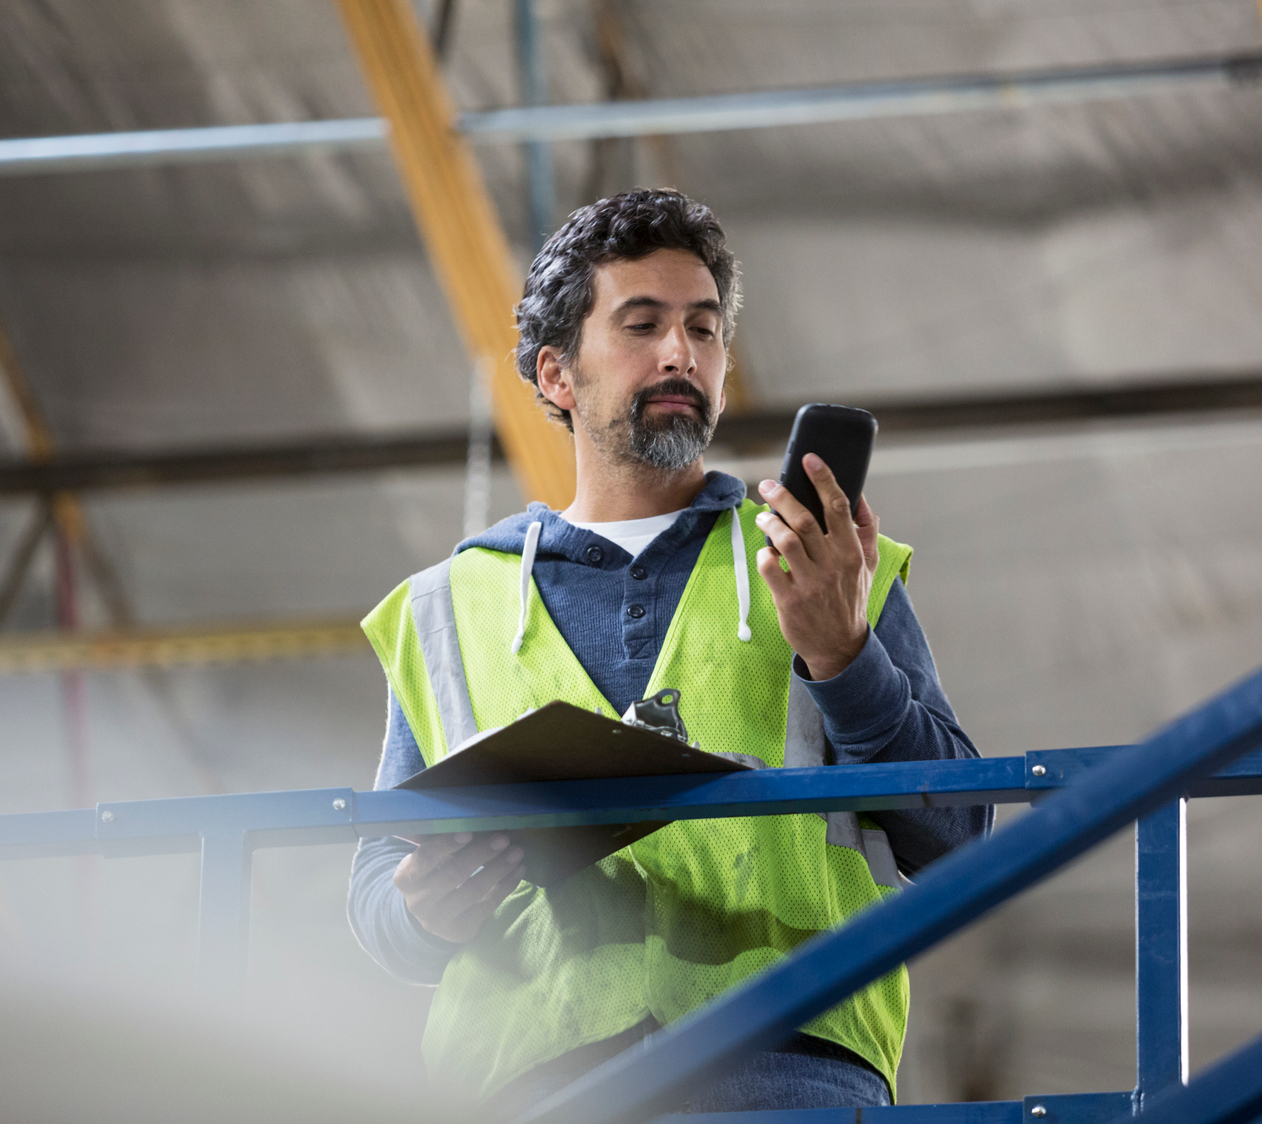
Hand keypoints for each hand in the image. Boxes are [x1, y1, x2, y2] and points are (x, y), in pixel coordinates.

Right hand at [393, 832, 525, 943]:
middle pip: (453, 874)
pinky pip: (487, 907)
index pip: (425, 858)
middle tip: (503, 838)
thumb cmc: (433, 875)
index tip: (469, 832)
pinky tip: (518, 871)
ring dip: (498, 869)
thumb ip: (435, 837)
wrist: (434, 915)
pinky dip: (505, 886)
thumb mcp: (426, 860)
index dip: (446, 844)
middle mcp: (418, 901)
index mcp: (406, 877)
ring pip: (472, 891)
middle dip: (480, 854)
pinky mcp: (459, 931)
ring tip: (517, 852)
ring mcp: (438, 920)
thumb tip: (452, 809)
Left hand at [754, 453, 879, 680]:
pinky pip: (770, 568)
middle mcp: (833, 565)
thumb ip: (866, 530)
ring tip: (762, 516)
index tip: (809, 459)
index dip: (823, 479)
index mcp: (852, 551)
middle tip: (768, 485)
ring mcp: (811, 583)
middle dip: (782, 496)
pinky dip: (763, 555)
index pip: (839, 507)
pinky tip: (765, 552)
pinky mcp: (790, 601)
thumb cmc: (851, 598)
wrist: (841, 646)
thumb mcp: (869, 564)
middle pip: (804, 519)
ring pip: (785, 541)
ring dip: (769, 523)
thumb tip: (860, 497)